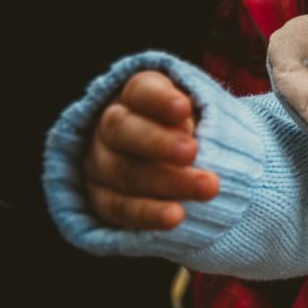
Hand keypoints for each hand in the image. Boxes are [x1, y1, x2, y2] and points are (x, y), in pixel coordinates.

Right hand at [81, 70, 218, 229]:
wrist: (170, 165)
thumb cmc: (195, 130)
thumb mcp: (203, 112)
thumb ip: (203, 115)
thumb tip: (203, 129)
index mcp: (136, 95)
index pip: (140, 90)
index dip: (159, 99)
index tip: (184, 108)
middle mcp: (110, 126)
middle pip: (123, 130)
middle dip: (159, 142)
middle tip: (193, 152)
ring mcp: (100, 164)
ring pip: (125, 172)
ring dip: (167, 182)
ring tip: (207, 189)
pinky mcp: (102, 200)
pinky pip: (120, 208)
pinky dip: (149, 214)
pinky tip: (175, 217)